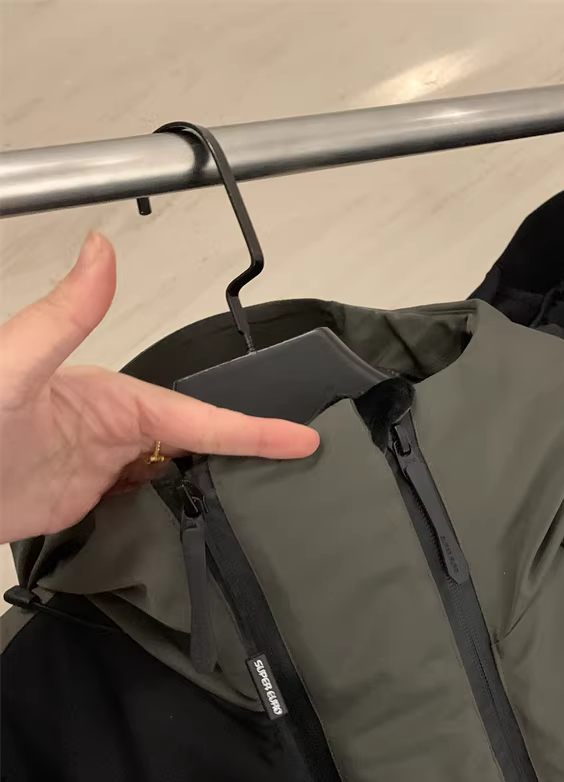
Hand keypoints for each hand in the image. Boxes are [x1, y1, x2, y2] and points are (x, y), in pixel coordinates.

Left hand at [0, 233, 318, 543]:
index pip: (199, 416)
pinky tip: (202, 523)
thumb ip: (64, 315)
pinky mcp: (90, 502)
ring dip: (220, 484)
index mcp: (112, 399)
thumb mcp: (14, 364)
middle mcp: (116, 431)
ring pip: (179, 476)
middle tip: (307, 469)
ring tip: (274, 500)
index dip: (253, 430)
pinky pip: (149, 505)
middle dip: (252, 452)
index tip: (300, 437)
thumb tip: (101, 249)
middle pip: (200, 445)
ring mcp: (105, 468)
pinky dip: (179, 510)